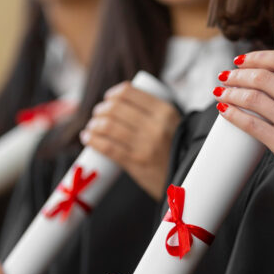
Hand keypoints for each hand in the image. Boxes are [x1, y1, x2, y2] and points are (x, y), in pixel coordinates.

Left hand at [80, 81, 179, 199]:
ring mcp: (145, 144)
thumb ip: (155, 114)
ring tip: (92, 127)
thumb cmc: (176, 151)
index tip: (108, 99)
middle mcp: (156, 126)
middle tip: (98, 115)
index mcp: (165, 112)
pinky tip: (88, 138)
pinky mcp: (136, 162)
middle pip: (115, 108)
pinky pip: (107, 147)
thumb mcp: (174, 125)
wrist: (185, 181)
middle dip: (101, 110)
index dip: (113, 94)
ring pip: (108, 126)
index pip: (129, 93)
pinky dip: (93, 140)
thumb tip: (123, 102)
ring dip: (94, 124)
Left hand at [213, 51, 273, 158]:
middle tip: (225, 76)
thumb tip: (270, 74)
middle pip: (263, 78)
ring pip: (253, 98)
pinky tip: (224, 110)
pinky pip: (252, 125)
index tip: (241, 61)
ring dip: (231, 92)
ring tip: (220, 92)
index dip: (257, 57)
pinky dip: (233, 114)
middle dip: (238, 75)